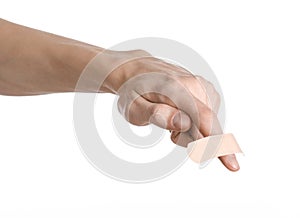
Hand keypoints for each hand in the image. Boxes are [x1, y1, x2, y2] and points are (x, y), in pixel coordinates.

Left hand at [104, 50, 239, 170]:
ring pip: (208, 125)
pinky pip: (208, 118)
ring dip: (191, 132)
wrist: (139, 71)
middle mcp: (195, 85)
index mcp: (175, 89)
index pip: (203, 118)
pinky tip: (181, 116)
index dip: (218, 143)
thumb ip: (156, 115)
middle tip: (169, 131)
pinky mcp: (207, 90)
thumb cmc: (134, 92)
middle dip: (189, 138)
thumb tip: (183, 123)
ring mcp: (203, 87)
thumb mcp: (133, 108)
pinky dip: (196, 124)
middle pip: (207, 128)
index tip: (233, 166)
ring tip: (172, 120)